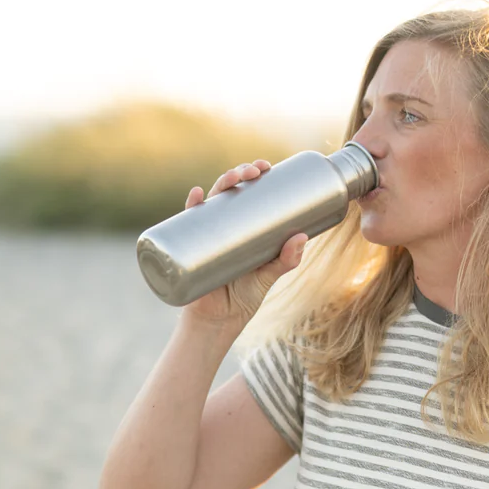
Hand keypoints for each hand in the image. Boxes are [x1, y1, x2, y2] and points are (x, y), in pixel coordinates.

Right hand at [179, 160, 307, 328]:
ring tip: (232, 180)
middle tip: (254, 172)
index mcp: (242, 226)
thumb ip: (286, 260)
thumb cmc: (244, 297)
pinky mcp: (190, 248)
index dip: (254, 175)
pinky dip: (189, 208)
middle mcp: (222, 225)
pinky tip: (195, 196)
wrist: (219, 322)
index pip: (247, 192)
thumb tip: (302, 237)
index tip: (266, 166)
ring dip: (219, 184)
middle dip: (240, 174)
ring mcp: (205, 234)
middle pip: (230, 190)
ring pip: (211, 201)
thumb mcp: (268, 276)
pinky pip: (186, 224)